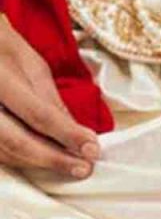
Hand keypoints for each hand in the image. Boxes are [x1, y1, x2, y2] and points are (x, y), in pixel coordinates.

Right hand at [0, 16, 98, 177]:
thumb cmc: (4, 50)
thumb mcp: (32, 66)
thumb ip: (50, 100)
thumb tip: (76, 132)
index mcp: (0, 78)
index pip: (37, 114)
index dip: (67, 135)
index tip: (92, 149)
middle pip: (16, 141)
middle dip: (53, 159)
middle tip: (84, 168)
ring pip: (3, 153)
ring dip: (38, 163)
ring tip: (70, 166)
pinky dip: (20, 160)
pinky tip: (42, 161)